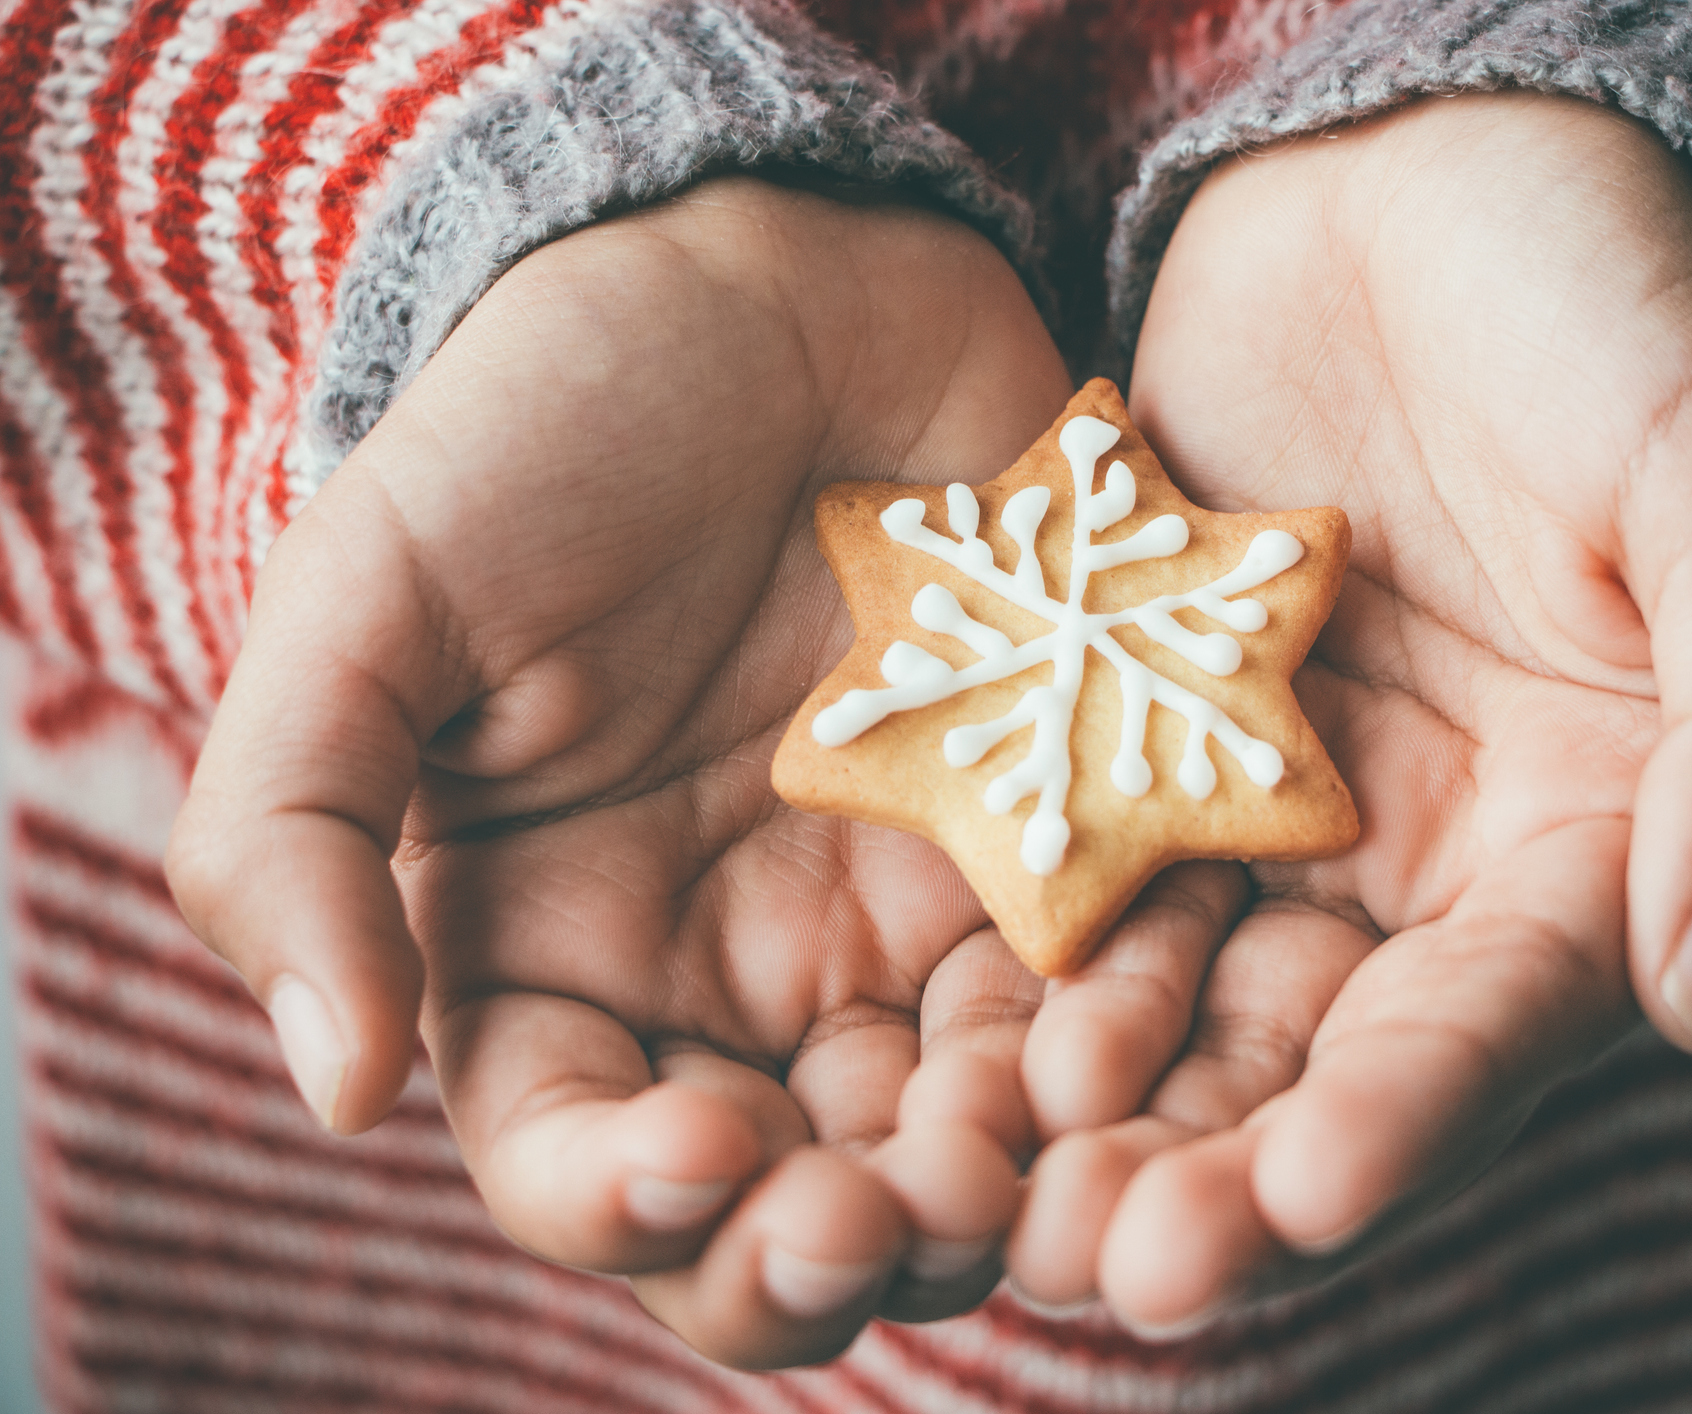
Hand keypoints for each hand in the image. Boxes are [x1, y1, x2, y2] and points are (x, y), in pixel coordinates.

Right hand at [165, 176, 1074, 1365]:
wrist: (777, 280)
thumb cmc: (553, 427)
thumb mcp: (377, 602)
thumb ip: (297, 830)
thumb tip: (331, 1086)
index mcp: (566, 953)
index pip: (581, 1157)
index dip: (632, 1204)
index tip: (705, 1153)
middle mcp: (748, 973)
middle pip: (794, 1197)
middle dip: (842, 1239)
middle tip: (897, 1206)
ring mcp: (914, 918)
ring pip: (968, 1132)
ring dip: (1004, 1178)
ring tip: (1038, 1152)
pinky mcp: (1060, 843)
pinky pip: (1111, 990)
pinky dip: (1132, 1040)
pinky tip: (1144, 1037)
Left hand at [1004, 92, 1691, 1329]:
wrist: (1427, 166)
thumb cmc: (1618, 303)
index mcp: (1590, 831)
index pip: (1499, 1015)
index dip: (1411, 1116)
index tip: (1305, 1201)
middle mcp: (1424, 852)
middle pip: (1321, 1048)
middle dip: (1223, 1162)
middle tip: (1118, 1263)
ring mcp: (1273, 797)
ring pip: (1182, 985)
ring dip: (1101, 1095)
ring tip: (1001, 1183)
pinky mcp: (1143, 727)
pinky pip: (1078, 851)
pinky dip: (1022, 941)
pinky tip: (944, 1019)